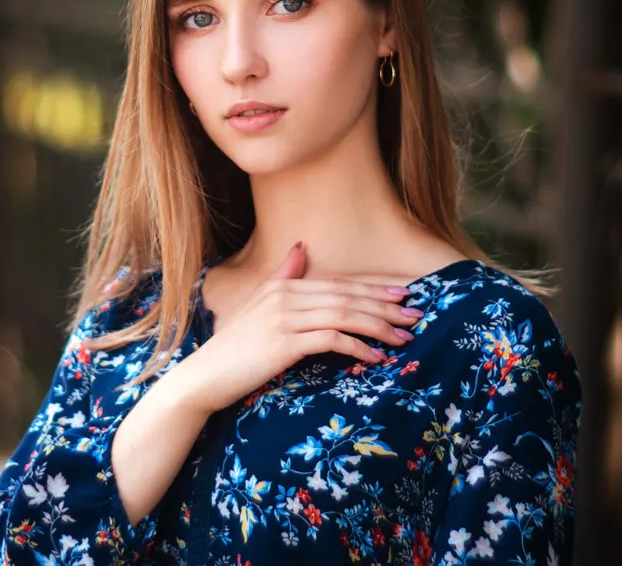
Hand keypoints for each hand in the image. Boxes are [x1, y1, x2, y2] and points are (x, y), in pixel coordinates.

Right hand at [169, 242, 420, 415]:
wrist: (205, 375)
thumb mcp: (259, 305)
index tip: (403, 294)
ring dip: (379, 326)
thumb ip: (283, 275)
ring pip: (345, 315)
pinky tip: (376, 357)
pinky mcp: (285, 343)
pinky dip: (358, 346)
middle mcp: (286, 295)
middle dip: (386, 305)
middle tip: (415, 314)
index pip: (339, 283)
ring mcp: (285, 318)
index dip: (374, 288)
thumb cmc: (235, 346)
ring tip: (404, 337)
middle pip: (347, 296)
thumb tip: (300, 247)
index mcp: (283, 284)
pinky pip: (332, 340)